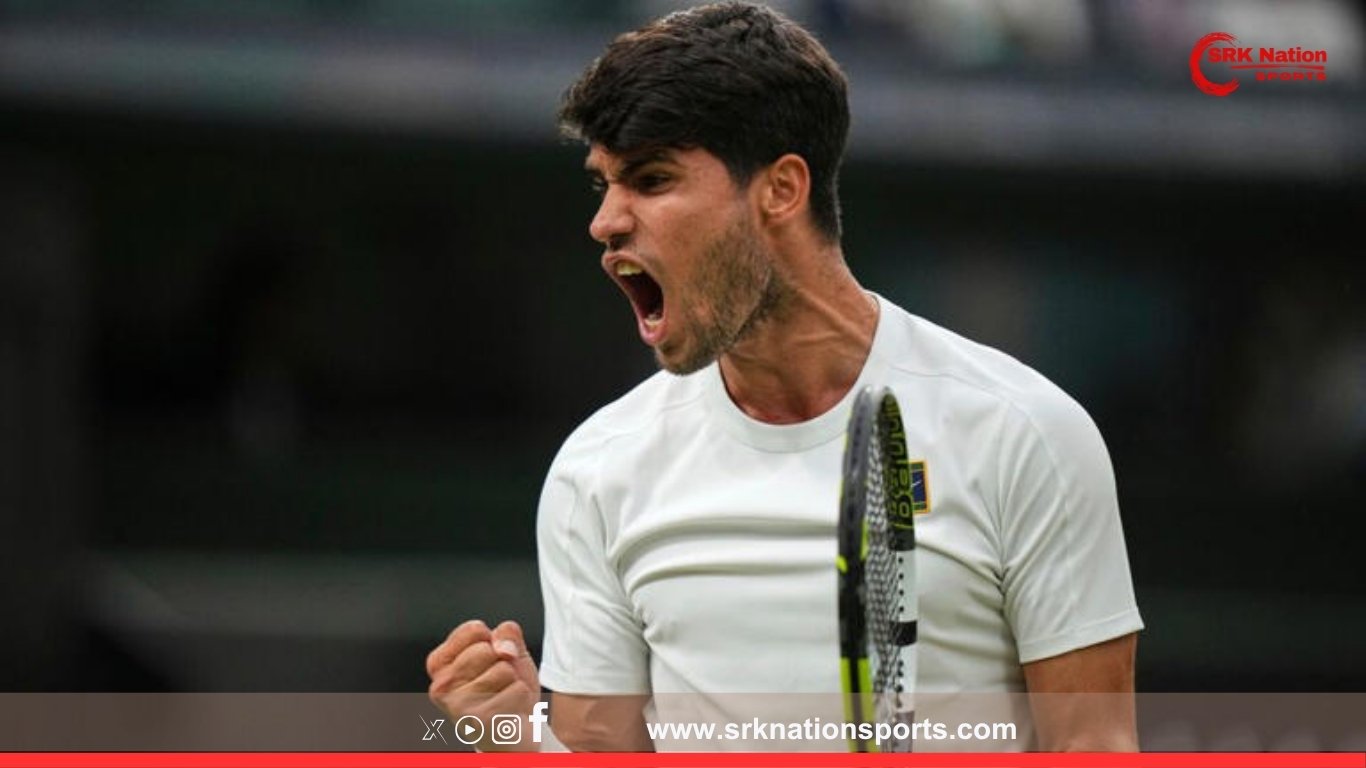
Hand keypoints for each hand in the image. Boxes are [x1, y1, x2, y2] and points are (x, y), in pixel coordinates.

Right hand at [426, 619, 541, 751]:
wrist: (514, 729)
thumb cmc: (506, 688)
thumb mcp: (507, 650)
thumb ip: (506, 634)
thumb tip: (504, 647)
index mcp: (440, 663)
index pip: (474, 629)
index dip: (494, 641)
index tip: (490, 660)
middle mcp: (441, 685)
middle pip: (486, 649)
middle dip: (503, 662)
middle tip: (499, 683)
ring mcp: (457, 704)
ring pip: (503, 669)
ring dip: (513, 681)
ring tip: (504, 697)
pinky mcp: (479, 721)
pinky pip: (517, 689)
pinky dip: (522, 697)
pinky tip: (510, 711)